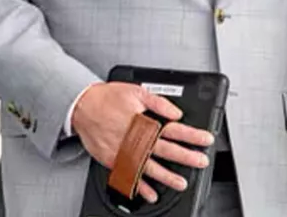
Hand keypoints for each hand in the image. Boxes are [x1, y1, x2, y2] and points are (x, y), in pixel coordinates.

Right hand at [70, 83, 214, 202]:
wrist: (81, 106)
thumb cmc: (107, 98)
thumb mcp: (136, 92)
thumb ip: (158, 103)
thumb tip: (176, 113)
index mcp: (144, 121)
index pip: (173, 129)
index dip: (192, 135)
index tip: (206, 140)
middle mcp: (135, 138)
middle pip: (165, 150)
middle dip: (186, 157)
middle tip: (201, 162)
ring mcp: (123, 151)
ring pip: (149, 167)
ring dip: (166, 176)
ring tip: (181, 183)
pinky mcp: (113, 160)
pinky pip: (128, 176)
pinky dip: (140, 187)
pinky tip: (151, 194)